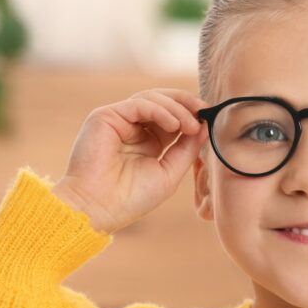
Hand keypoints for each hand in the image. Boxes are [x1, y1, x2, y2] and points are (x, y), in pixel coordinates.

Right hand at [51, 88, 209, 233]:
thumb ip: (186, 149)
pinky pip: (139, 104)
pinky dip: (160, 111)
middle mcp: (131, 128)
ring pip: (152, 98)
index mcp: (146, 142)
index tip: (209, 117)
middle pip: (162, 102)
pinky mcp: (106, 116)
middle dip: (186, 103)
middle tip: (205, 109)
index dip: (190, 114)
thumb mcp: (169, 173)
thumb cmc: (130, 198)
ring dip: (176, 108)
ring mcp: (118, 121)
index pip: (171, 117)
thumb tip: (204, 126)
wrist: (98, 208)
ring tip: (191, 125)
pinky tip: (174, 125)